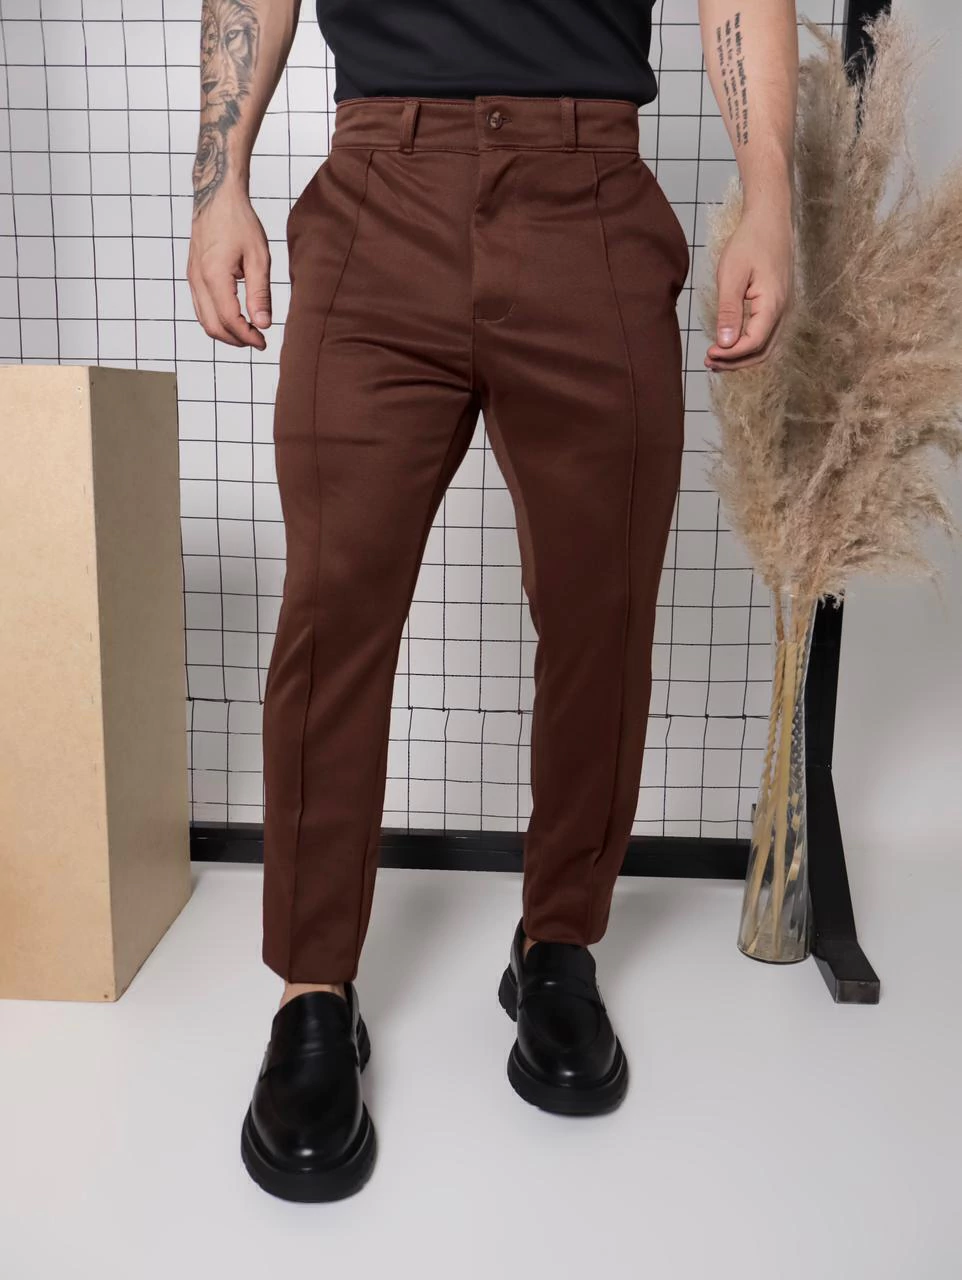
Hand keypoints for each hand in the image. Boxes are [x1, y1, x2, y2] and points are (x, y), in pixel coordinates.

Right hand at [187, 190, 271, 349]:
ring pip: (204, 320)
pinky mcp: (192, 275)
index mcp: (214, 276)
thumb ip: (260, 293)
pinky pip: (201, 308)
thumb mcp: (258, 257)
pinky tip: (236, 318)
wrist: (216, 197)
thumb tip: (264, 324)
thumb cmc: (239, 221)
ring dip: (226, 333)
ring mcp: (192, 278)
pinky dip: (217, 320)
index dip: (247, 336)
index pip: (229, 320)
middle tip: (259, 341)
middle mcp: (198, 280)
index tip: (264, 342)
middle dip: (236, 340)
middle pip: (213, 327)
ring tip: (249, 333)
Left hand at [705, 201, 794, 371]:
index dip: (730, 355)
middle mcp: (783, 311)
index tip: (708, 353)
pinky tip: (729, 342)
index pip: (753, 344)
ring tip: (716, 357)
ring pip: (766, 346)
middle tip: (709, 362)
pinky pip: (766, 335)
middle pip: (762, 352)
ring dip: (741, 357)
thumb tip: (725, 344)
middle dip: (735, 362)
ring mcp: (783, 309)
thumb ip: (729, 311)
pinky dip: (748, 345)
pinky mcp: (778, 305)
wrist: (770, 219)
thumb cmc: (750, 242)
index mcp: (773, 305)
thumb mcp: (732, 275)